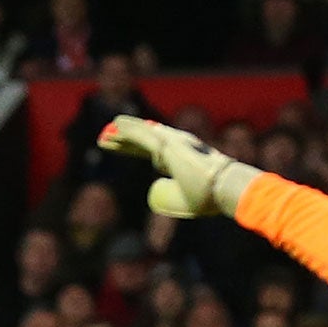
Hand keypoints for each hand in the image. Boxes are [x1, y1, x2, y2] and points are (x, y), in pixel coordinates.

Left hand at [97, 115, 260, 219]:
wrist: (223, 188)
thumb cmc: (209, 197)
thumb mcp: (183, 200)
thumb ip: (169, 196)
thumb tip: (153, 194)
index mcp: (178, 160)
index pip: (149, 151)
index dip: (132, 148)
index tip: (118, 147)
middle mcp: (175, 147)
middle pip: (142, 141)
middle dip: (123, 141)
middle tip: (105, 138)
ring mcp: (172, 143)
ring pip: (140, 135)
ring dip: (121, 134)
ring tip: (104, 133)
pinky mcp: (167, 145)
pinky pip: (142, 135)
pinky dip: (127, 130)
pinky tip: (115, 125)